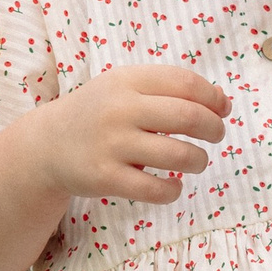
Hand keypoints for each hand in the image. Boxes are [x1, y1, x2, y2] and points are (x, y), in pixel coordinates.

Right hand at [15, 63, 228, 203]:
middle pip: (189, 117)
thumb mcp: (126, 89)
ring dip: (198, 161)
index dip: (213, 98)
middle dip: (214, 129)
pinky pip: (155, 190)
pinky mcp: (105, 177)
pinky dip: (173, 190)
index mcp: (127, 80)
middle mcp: (119, 109)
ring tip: (195, 162)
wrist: (48, 144)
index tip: (222, 110)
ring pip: (178, 155)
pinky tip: (173, 186)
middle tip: (216, 136)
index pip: (186, 83)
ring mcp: (111, 144)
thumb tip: (223, 100)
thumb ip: (170, 89)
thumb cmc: (100, 113)